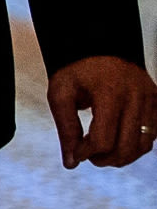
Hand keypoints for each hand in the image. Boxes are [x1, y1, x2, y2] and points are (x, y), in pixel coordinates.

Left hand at [47, 55, 156, 169]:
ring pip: (144, 145)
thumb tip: (71, 162)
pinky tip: (118, 142)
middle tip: (90, 157)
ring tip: (103, 152)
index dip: (87, 153)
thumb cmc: (77, 70)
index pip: (103, 139)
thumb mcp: (60, 94)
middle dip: (106, 159)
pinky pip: (152, 136)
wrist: (99, 46)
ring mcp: (150, 99)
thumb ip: (65, 128)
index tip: (76, 153)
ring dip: (123, 157)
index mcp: (109, 92)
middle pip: (126, 146)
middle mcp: (136, 96)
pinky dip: (136, 146)